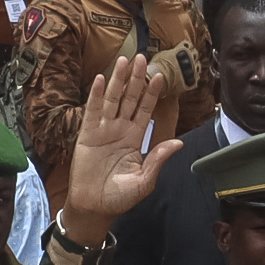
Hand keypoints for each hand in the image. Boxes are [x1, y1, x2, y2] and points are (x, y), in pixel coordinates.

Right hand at [63, 55, 181, 237]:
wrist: (93, 207)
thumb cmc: (119, 197)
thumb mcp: (144, 181)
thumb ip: (158, 160)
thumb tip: (178, 143)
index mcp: (135, 138)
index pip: (146, 110)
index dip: (152, 93)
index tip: (160, 76)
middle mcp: (120, 129)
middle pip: (130, 98)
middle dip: (136, 78)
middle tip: (142, 57)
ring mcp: (103, 130)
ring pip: (112, 99)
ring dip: (117, 80)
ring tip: (123, 61)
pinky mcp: (86, 135)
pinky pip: (92, 111)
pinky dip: (95, 95)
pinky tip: (100, 79)